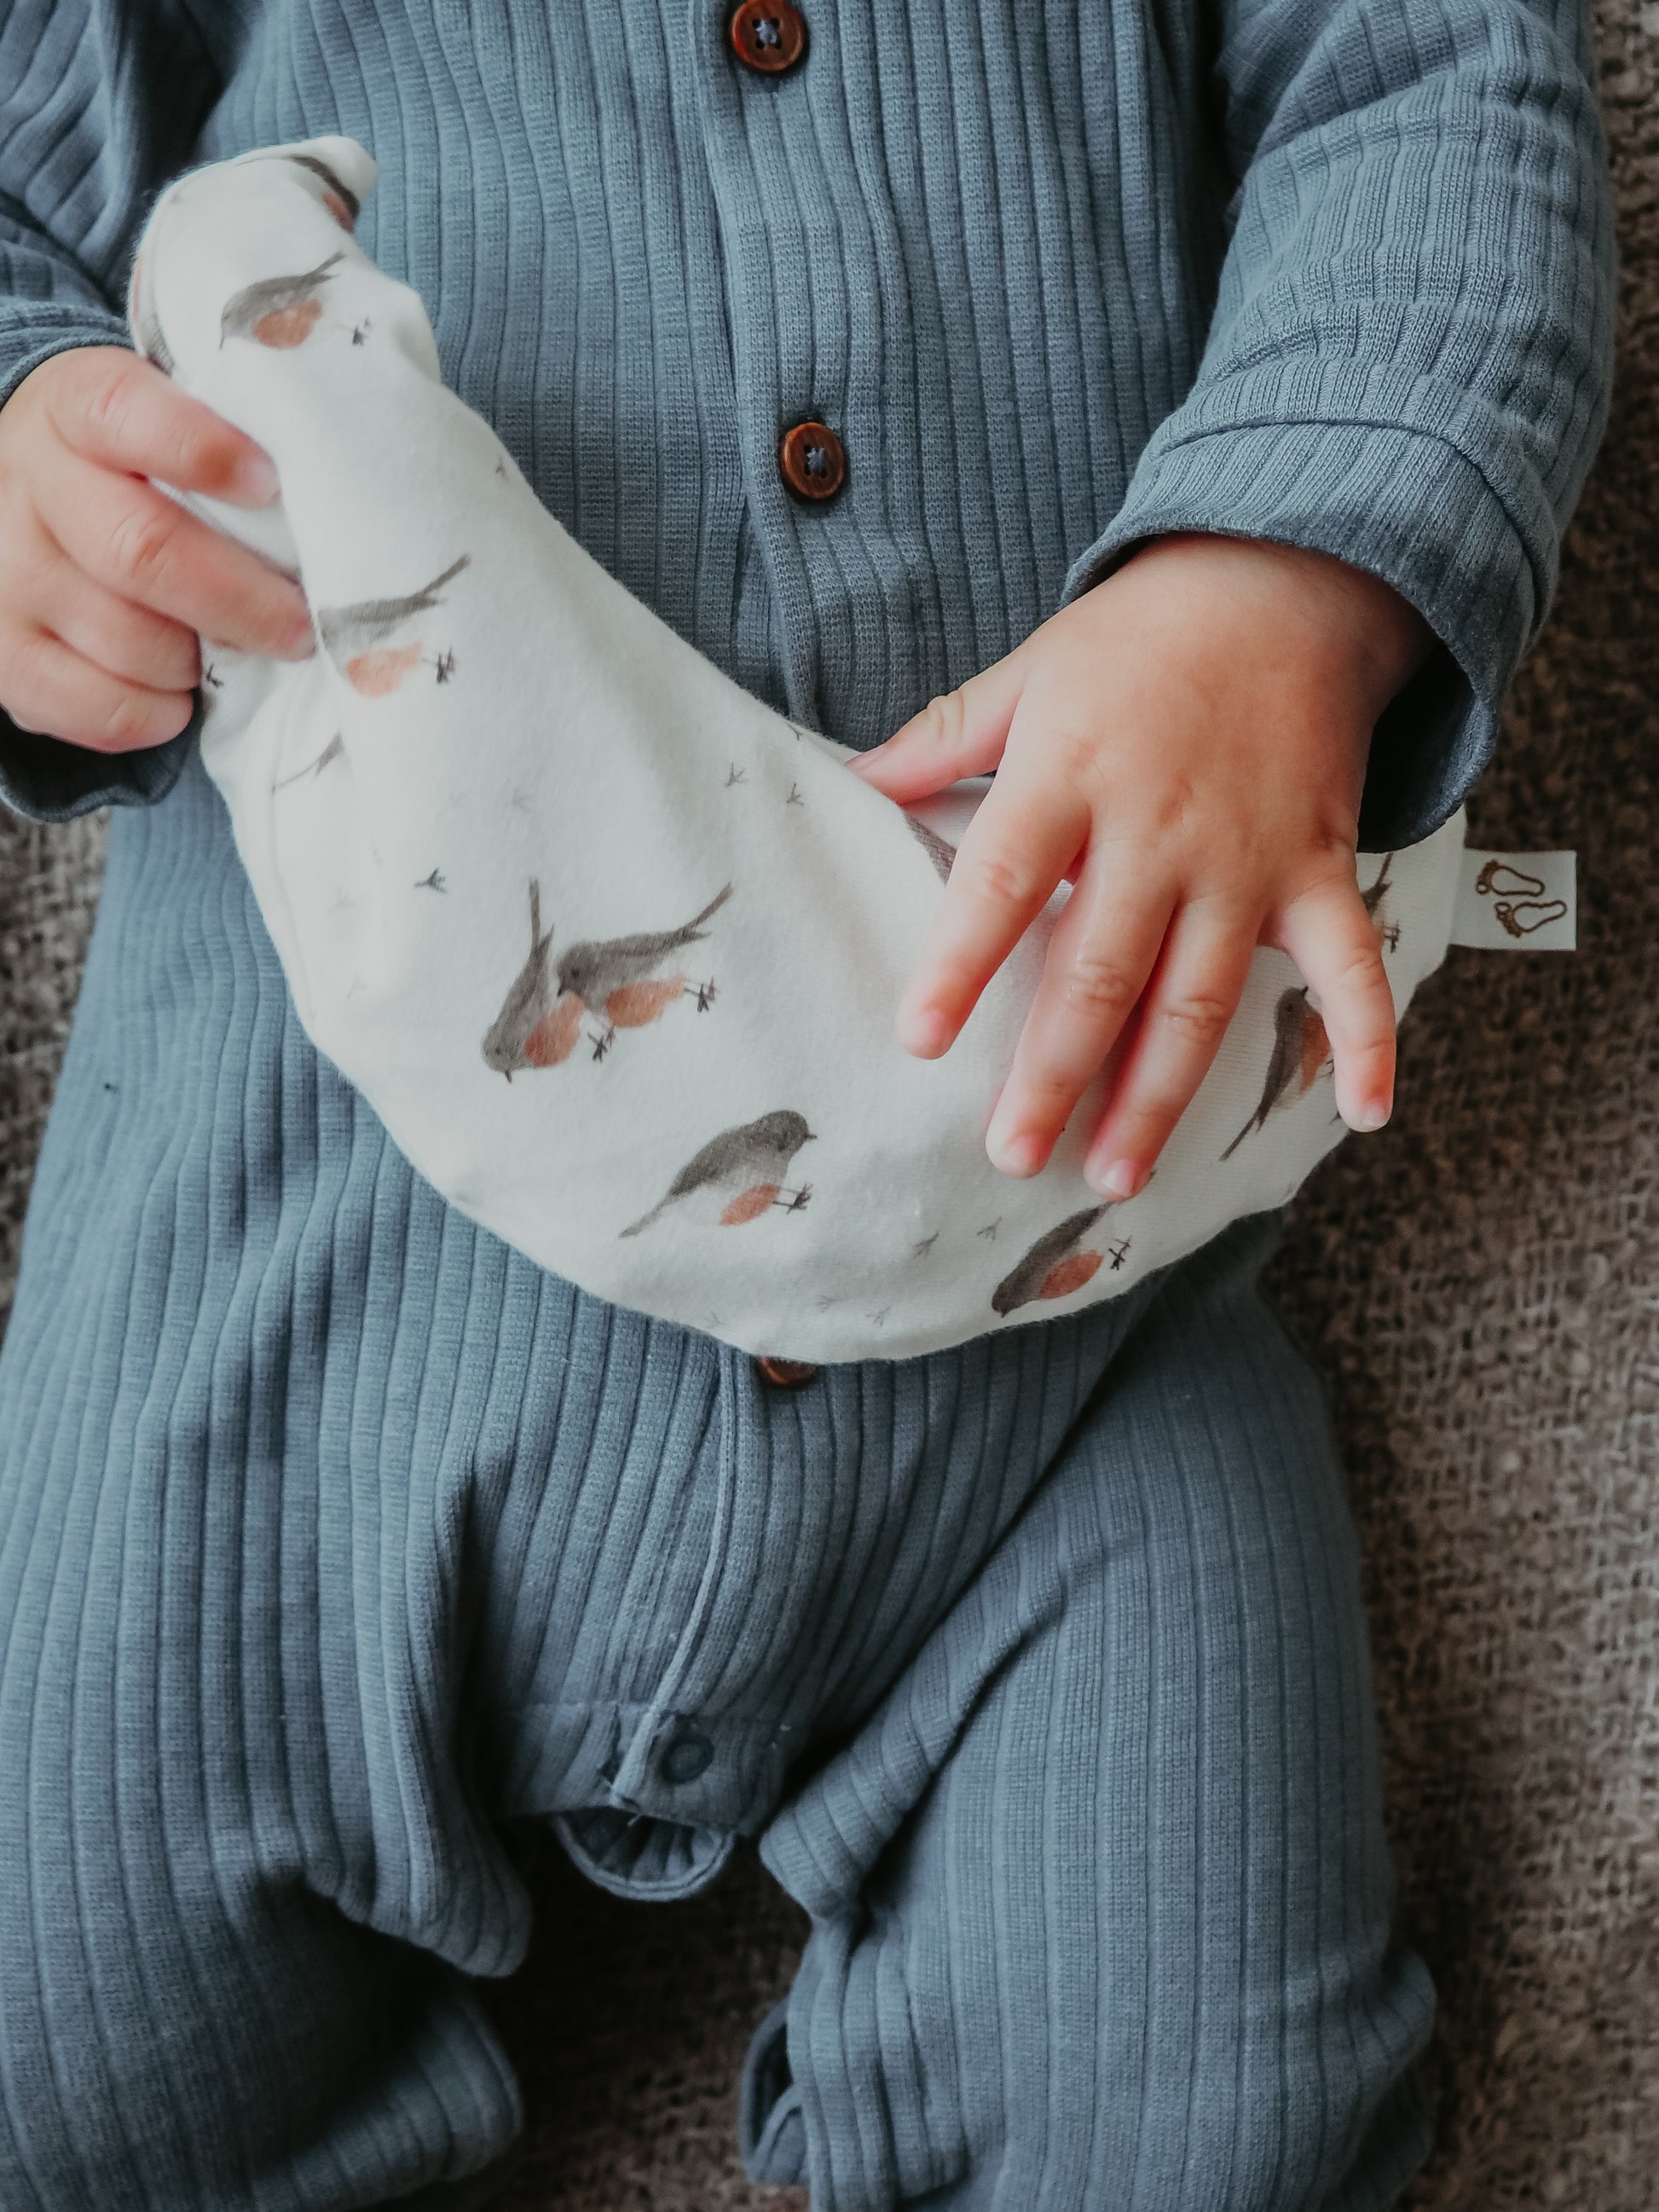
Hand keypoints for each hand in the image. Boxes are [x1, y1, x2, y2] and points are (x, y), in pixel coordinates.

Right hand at [0, 345, 315, 751]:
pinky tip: (178, 693)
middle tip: (299, 628)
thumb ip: (222, 448)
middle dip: (242, 602)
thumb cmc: (130, 472)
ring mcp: (6, 574)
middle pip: (142, 551)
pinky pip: (101, 708)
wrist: (17, 506)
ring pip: (129, 641)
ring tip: (223, 649)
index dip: (202, 451)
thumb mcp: (158, 425)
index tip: (271, 486)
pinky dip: (158, 714)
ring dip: (197, 661)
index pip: (125, 413)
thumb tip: (332, 509)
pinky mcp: (3, 657)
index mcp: (73, 409)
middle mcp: (24, 484)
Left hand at [851, 532, 1431, 1194]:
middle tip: (1014, 1156)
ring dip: (1160, 1095)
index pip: (1002, 883)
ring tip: (1116, 1174)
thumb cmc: (1137, 638)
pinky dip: (1368, 1040)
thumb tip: (846, 785)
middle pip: (1101, 972)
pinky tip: (1364, 1117)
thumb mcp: (1029, 670)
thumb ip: (941, 739)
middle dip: (1056, 1074)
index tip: (921, 1041)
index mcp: (1070, 776)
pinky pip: (1352, 966)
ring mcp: (1248, 858)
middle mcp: (1159, 829)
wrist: (1285, 580)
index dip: (961, 964)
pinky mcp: (1319, 868)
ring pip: (1200, 998)